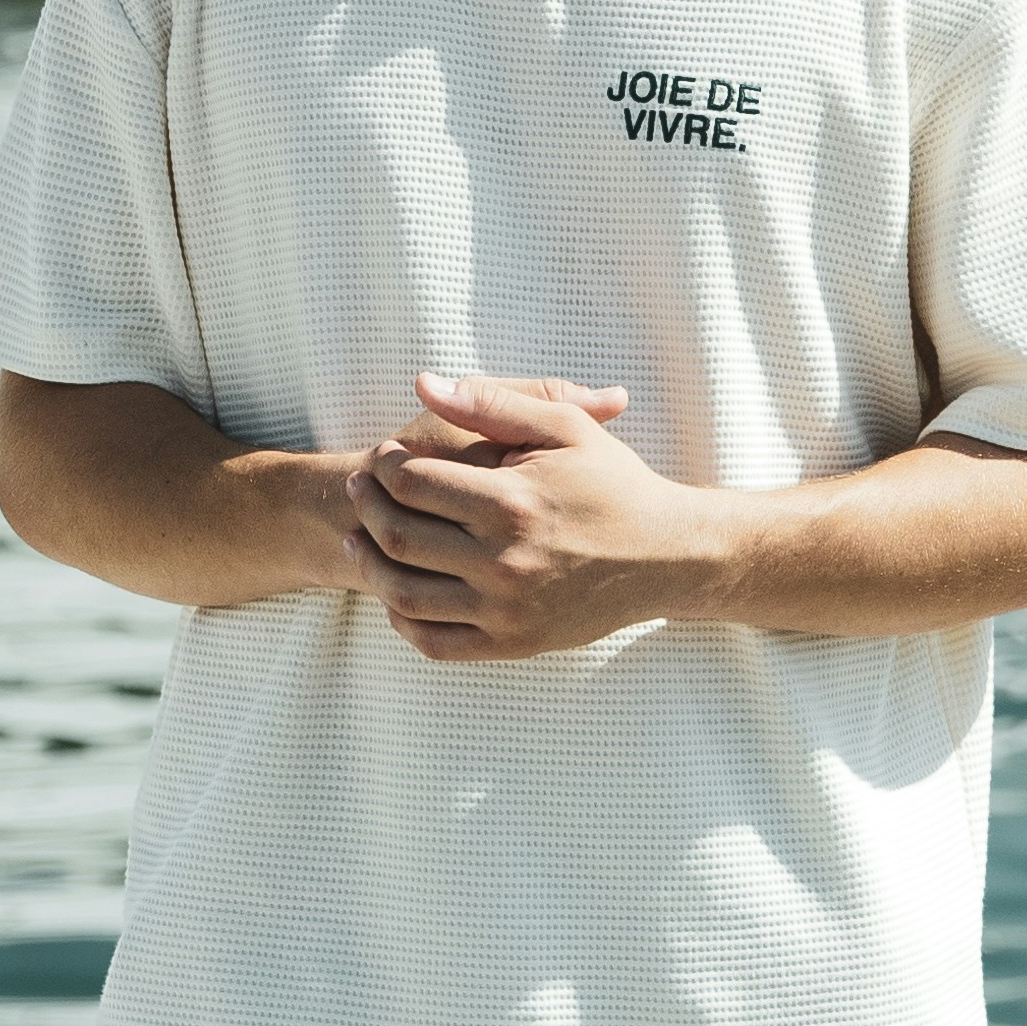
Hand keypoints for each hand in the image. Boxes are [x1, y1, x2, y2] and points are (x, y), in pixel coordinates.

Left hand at [342, 373, 723, 659]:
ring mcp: (506, 610)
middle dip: (367, 508)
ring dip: (371, 565)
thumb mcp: (562, 428)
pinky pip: (435, 642)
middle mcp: (505, 562)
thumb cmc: (615, 483)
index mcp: (513, 503)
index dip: (384, 464)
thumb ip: (491, 403)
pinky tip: (397, 592)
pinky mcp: (512, 642)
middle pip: (400, 537)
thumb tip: (424, 382)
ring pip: (406, 595)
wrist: (667, 557)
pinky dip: (402, 620)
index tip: (382, 453)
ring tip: (361, 539)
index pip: (412, 483)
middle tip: (359, 488)